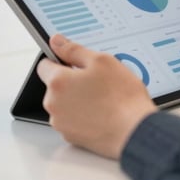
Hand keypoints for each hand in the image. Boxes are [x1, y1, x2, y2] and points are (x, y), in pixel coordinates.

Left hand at [36, 35, 156, 158]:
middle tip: (97, 82)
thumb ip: (74, 50)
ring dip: (77, 99)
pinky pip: (72, 120)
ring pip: (64, 104)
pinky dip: (83, 116)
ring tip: (103, 99)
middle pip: (55, 86)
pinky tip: (102, 113)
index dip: (61, 61)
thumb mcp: (102, 61)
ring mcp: (61, 123)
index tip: (74, 63)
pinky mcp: (71, 137)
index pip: (44, 65)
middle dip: (72, 82)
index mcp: (58, 82)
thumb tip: (57, 42)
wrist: (135, 131)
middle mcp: (53, 104)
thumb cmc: (122, 97)